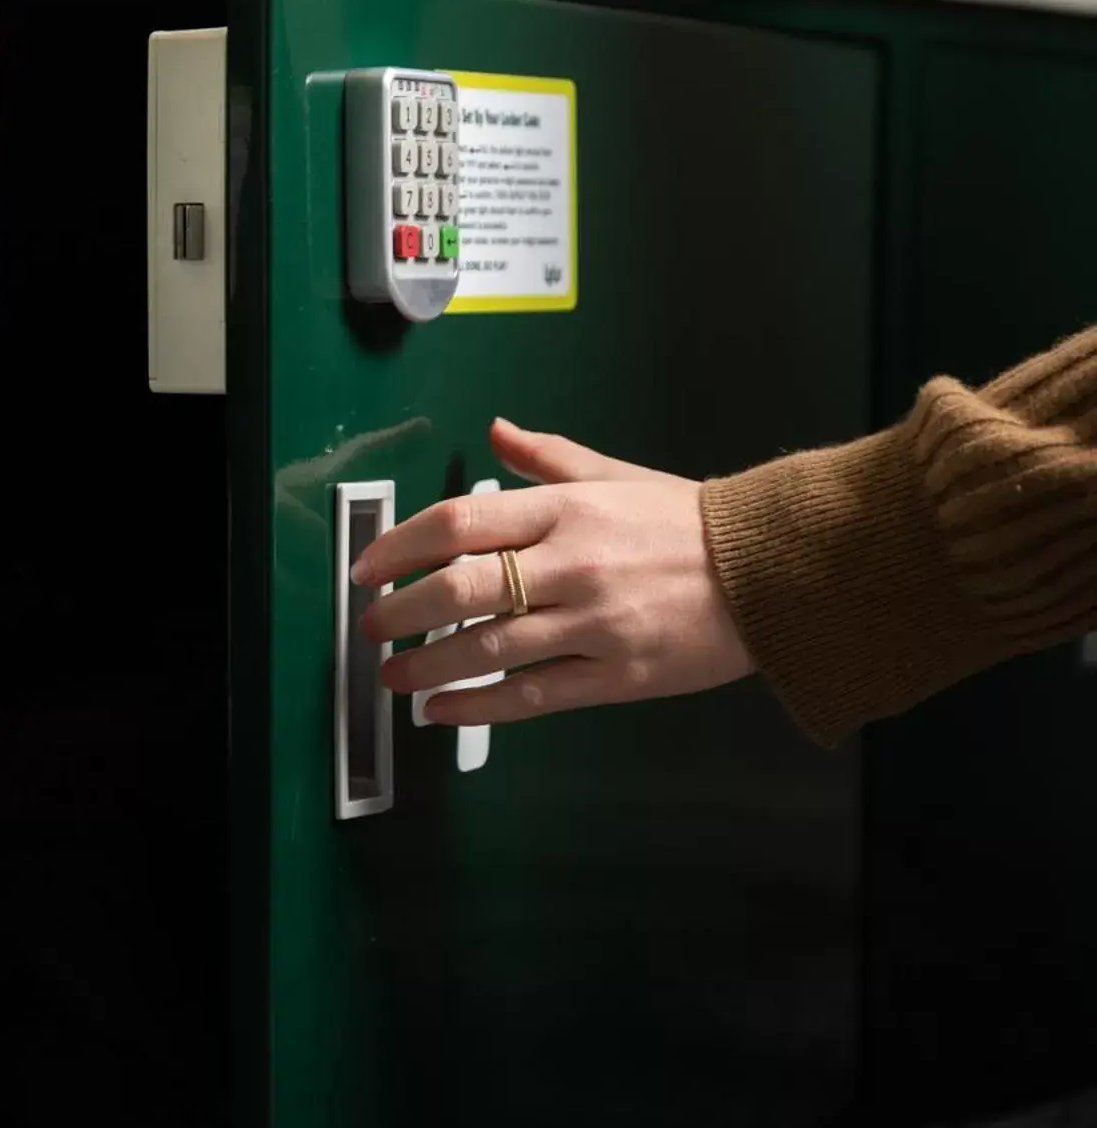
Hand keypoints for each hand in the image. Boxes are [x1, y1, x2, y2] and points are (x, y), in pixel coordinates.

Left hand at [355, 419, 754, 725]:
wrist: (771, 574)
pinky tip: (441, 710)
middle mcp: (572, 565)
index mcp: (565, 511)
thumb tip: (497, 429)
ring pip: (488, 649)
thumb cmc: (688, 524)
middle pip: (462, 588)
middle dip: (402, 610)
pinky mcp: (616, 676)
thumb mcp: (615, 476)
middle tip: (369, 624)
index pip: (459, 522)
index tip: (368, 566)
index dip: (401, 545)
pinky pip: (533, 696)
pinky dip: (478, 707)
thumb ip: (547, 458)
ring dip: (427, 664)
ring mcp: (593, 624)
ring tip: (390, 674)